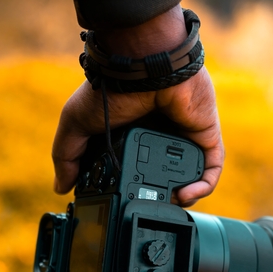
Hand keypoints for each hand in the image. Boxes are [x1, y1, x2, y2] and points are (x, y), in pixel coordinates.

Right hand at [51, 6, 222, 206]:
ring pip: (189, 176)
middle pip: (162, 176)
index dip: (126, 188)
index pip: (131, 168)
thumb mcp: (76, 122)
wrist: (144, 66)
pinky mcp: (205, 135)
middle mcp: (158, 136)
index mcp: (131, 133)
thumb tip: (61, 187)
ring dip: (180, 196)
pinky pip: (210, 168)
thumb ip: (67, 155)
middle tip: (145, 205)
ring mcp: (184, 136)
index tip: (118, 201)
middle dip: (156, 197)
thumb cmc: (110, 88)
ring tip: (166, 203)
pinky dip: (202, 187)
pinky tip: (184, 195)